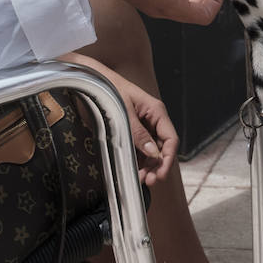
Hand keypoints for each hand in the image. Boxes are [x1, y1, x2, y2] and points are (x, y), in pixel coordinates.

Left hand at [58, 53, 176, 184]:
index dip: (168, 158)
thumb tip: (153, 153)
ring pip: (151, 152)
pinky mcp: (131, 132)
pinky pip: (139, 150)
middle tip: (149, 181)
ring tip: (141, 179)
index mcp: (156, 112)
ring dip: (148, 167)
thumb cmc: (109, 89)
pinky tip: (134, 171)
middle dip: (157, 166)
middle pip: (162, 148)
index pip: (170, 139)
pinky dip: (138, 162)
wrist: (92, 81)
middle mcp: (152, 120)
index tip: (160, 173)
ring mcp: (142, 127)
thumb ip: (138, 133)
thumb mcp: (124, 112)